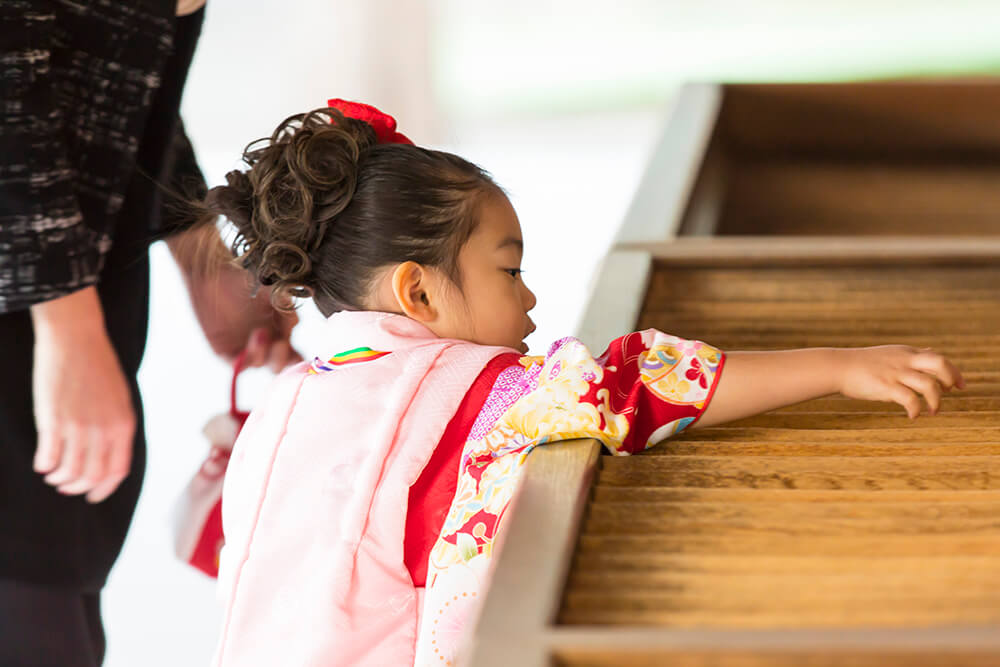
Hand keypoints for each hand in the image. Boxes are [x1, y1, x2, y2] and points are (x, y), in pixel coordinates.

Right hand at [30, 288, 135, 502]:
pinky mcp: (54, 420)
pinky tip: (41, 463)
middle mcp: (105, 430)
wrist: (77, 339)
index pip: (118, 470)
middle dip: (77, 488)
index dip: (104, 488)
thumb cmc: (97, 366)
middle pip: (93, 476)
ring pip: (70, 471)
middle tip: (66, 487)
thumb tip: (107, 451)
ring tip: (52, 475)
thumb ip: (115, 425)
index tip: (92, 495)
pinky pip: (49, 457)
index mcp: (124, 424)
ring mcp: (79, 426)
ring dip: (59, 479)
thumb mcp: (119, 398)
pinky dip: (44, 465)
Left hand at [169, 224, 301, 371]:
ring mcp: (242, 346)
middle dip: (281, 360)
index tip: (296, 351)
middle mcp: (262, 342)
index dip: (296, 359)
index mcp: (277, 331)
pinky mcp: (223, 348)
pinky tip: (251, 343)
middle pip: (276, 365)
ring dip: (263, 353)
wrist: (212, 271)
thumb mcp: (274, 292)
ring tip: (259, 332)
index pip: (291, 354)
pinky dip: (246, 360)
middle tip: (280, 345)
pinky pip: (237, 364)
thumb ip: (288, 311)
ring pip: (258, 364)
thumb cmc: (244, 277)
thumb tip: (295, 329)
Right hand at [837, 346, 964, 418]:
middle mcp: (904, 361)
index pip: (938, 358)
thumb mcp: (891, 354)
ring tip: (932, 411)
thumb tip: (930, 352)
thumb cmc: (862, 363)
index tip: (959, 386)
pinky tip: (912, 416)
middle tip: (951, 393)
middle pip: (940, 364)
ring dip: (936, 401)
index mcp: (906, 353)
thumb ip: (912, 355)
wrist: (837, 367)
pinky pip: (910, 400)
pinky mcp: (886, 386)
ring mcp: (895, 373)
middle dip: (951, 379)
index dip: (953, 372)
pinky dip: (916, 410)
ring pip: (929, 385)